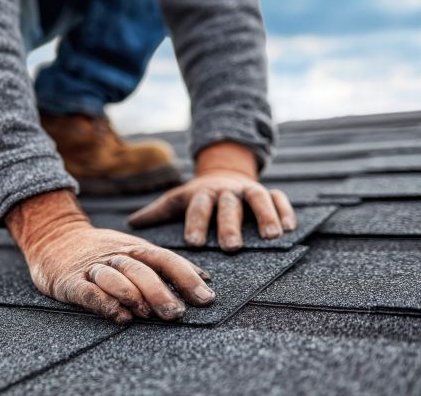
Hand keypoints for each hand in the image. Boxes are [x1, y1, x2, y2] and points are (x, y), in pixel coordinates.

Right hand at [6, 190, 214, 322]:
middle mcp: (116, 256)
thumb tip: (205, 278)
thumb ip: (166, 264)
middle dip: (161, 291)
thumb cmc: (101, 250)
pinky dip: (105, 303)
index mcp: (135, 248)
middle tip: (177, 314)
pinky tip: (119, 316)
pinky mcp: (70, 282)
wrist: (52, 235)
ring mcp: (93, 269)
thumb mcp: (135, 249)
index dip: (187, 276)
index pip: (165, 259)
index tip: (206, 298)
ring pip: (116, 278)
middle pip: (142, 269)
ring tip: (148, 314)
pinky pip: (88, 292)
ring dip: (134, 295)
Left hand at [127, 142, 296, 251]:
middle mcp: (225, 190)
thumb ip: (157, 212)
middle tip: (231, 247)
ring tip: (272, 236)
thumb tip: (129, 224)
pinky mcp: (268, 191)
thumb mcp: (177, 199)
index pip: (197, 207)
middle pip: (227, 205)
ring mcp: (248, 189)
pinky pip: (279, 197)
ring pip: (258, 197)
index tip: (194, 243)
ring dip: (265, 215)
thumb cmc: (197, 197)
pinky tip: (290, 227)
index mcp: (201, 193)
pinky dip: (285, 210)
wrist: (223, 173)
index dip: (196, 223)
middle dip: (229, 225)